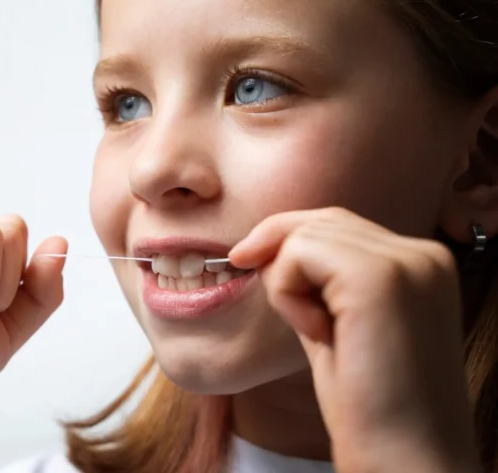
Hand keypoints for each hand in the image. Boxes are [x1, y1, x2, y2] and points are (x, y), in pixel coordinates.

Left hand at [230, 207, 477, 472]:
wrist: (403, 459)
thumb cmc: (368, 404)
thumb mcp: (337, 326)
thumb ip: (316, 284)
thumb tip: (266, 251)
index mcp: (420, 265)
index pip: (337, 223)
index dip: (286, 239)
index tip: (248, 261)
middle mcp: (422, 254)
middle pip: (319, 220)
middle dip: (279, 255)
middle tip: (280, 304)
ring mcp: (407, 262)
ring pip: (304, 235)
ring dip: (288, 285)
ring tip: (319, 333)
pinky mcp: (381, 278)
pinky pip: (299, 255)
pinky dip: (288, 293)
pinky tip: (317, 333)